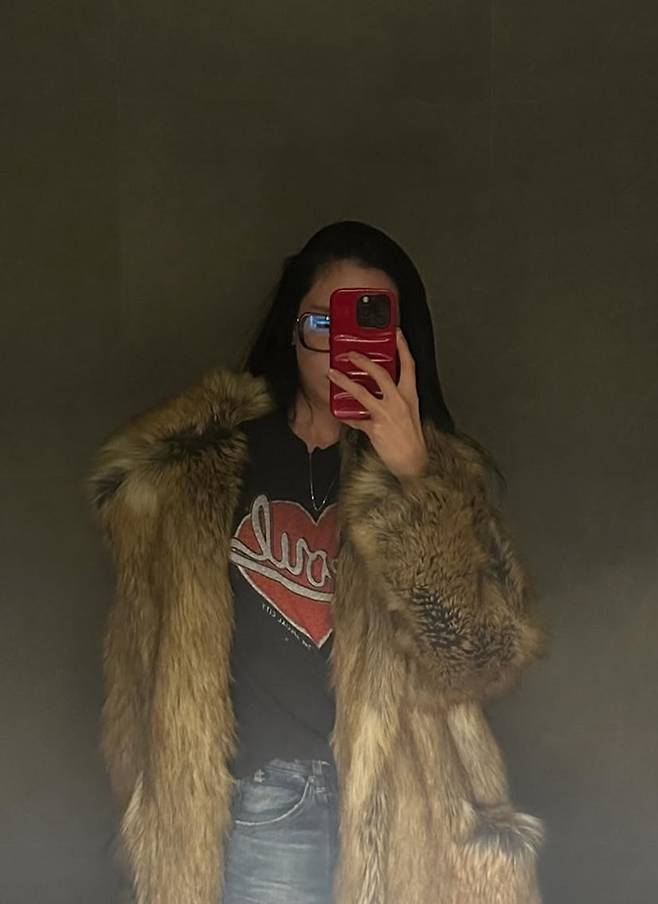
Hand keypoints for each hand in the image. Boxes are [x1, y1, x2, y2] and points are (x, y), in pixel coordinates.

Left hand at [327, 328, 428, 479]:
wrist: (414, 462)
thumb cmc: (412, 439)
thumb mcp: (409, 414)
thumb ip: (395, 400)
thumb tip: (378, 392)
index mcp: (411, 395)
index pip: (409, 365)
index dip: (402, 347)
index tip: (395, 332)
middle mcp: (400, 401)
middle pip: (381, 373)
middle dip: (364, 361)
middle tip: (351, 353)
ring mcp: (387, 414)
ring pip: (362, 392)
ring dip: (345, 381)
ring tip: (333, 374)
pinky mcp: (376, 428)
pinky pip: (356, 419)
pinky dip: (346, 416)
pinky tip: (339, 413)